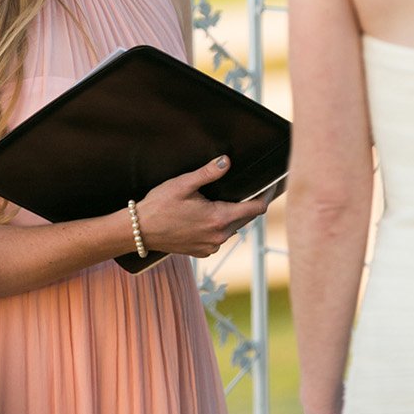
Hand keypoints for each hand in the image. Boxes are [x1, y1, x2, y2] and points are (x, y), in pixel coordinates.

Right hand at [134, 157, 271, 258]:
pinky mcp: (201, 252)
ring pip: (232, 229)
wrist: (140, 231)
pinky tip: (207, 216)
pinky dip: (218, 227)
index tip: (273, 185)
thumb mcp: (183, 184)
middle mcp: (219, 237)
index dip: (267, 196)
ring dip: (231, 216)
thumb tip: (227, 161)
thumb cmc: (159, 205)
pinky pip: (218, 238)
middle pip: (245, 219)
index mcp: (218, 219)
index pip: (255, 209)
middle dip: (249, 204)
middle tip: (251, 188)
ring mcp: (210, 247)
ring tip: (225, 200)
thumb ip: (208, 173)